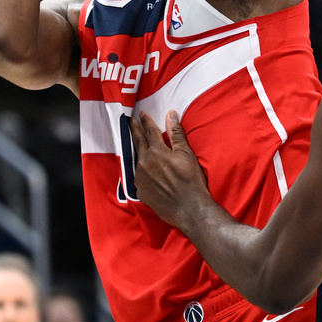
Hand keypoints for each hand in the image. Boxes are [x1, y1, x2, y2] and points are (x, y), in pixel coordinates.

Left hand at [132, 110, 208, 227]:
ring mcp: (140, 178)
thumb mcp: (186, 153)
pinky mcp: (140, 191)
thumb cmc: (191, 180)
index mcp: (156, 151)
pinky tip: (145, 169)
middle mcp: (144, 163)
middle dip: (135, 130)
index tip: (142, 113)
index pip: (149, 131)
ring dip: (137, 150)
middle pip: (138, 143)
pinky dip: (141, 169)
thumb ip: (176, 133)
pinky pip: (139, 176)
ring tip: (136, 143)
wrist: (189, 208)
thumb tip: (170, 114)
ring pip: (137, 160)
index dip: (146, 121)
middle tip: (131, 121)